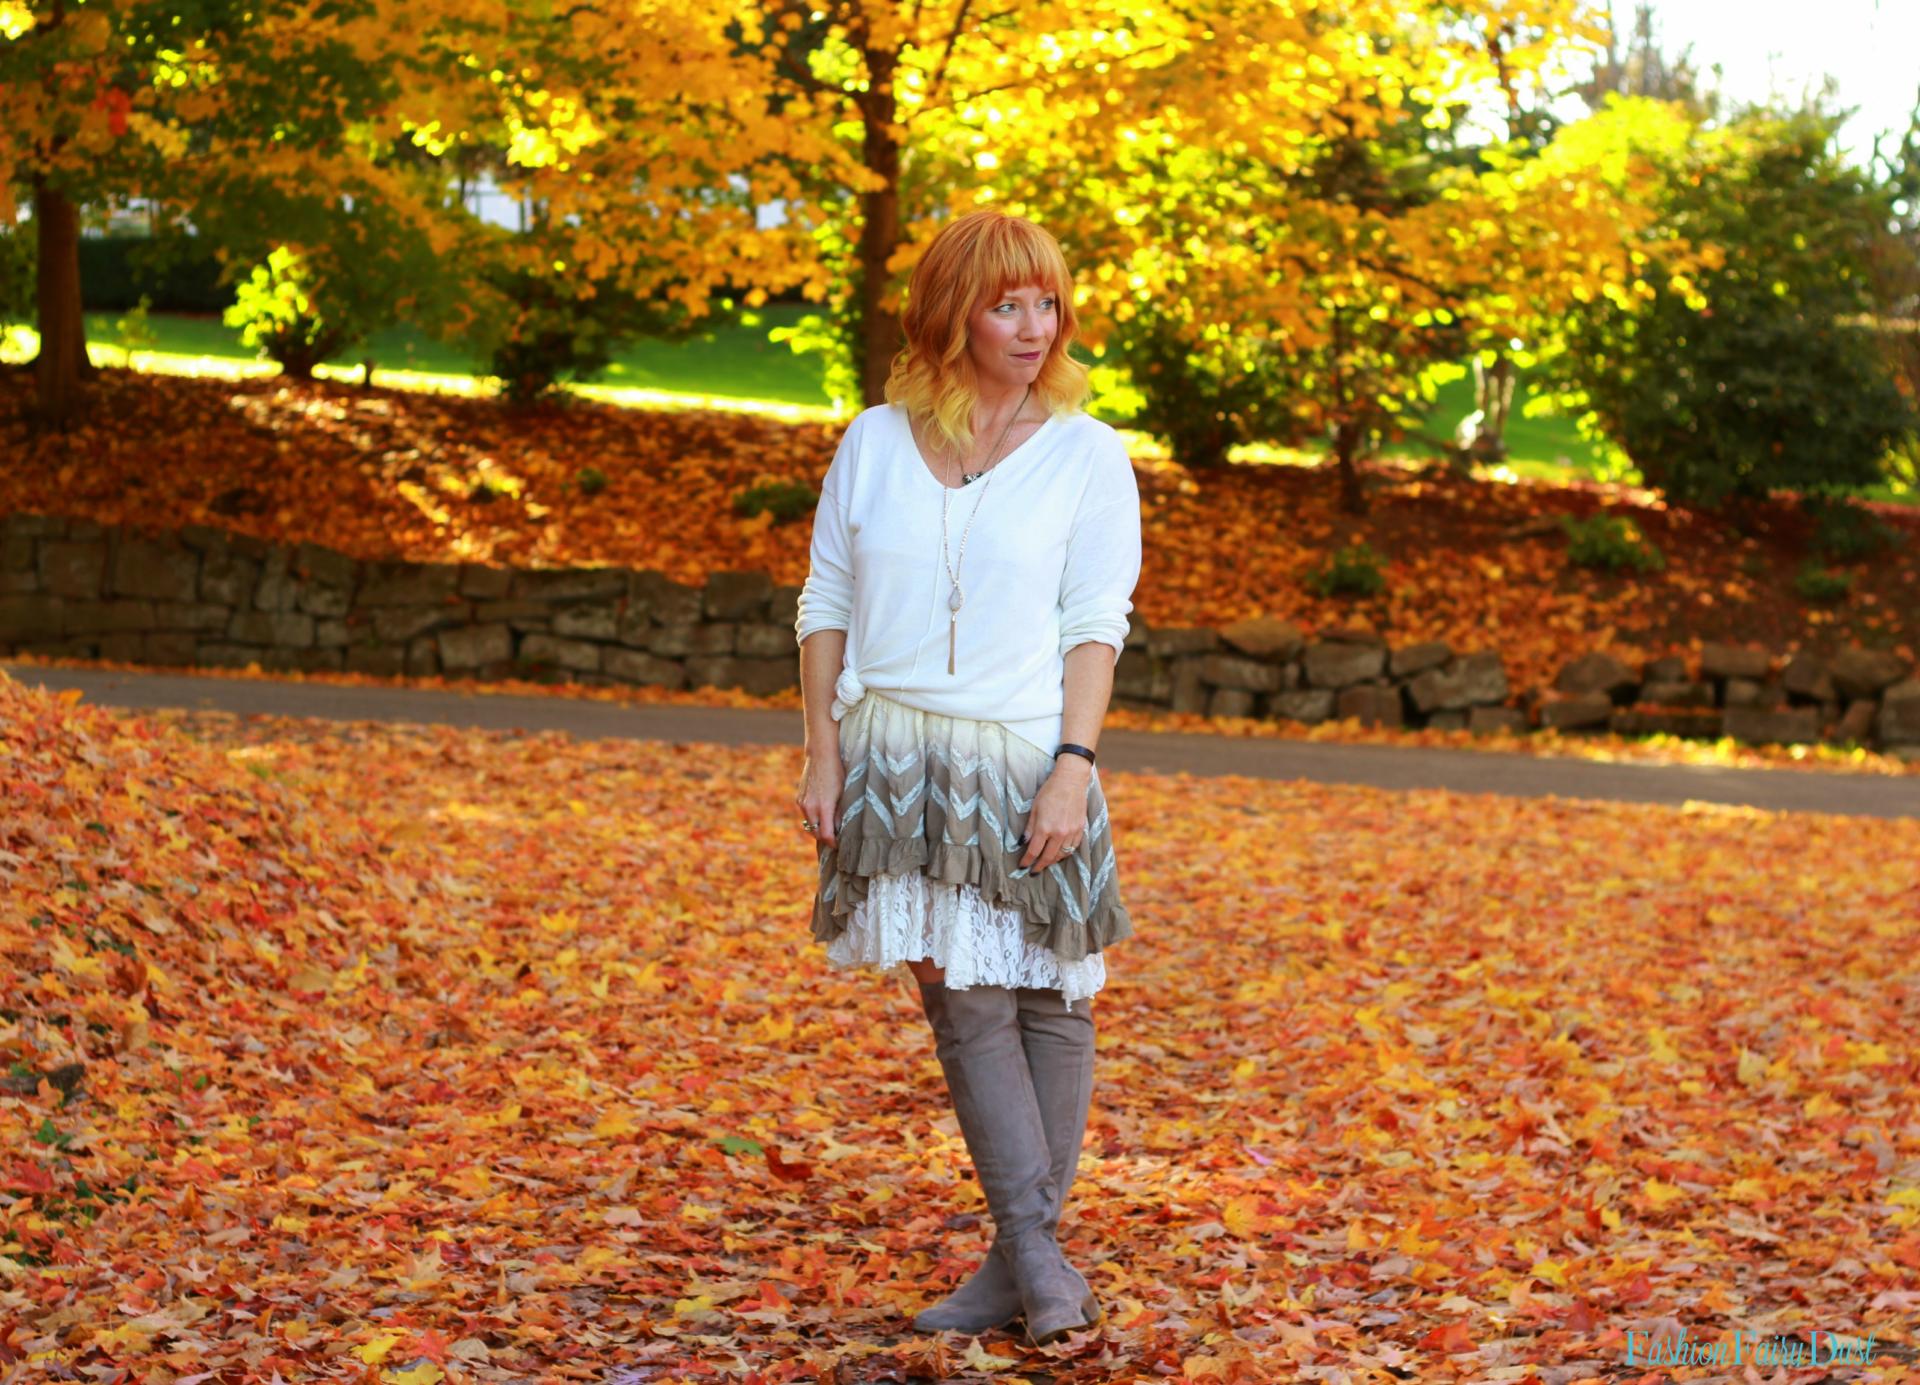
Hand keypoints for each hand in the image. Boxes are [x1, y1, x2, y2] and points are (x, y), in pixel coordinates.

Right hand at [795, 749, 843, 846]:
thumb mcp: (843, 793)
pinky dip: (813, 818)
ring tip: (829, 828)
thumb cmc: (836, 773)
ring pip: (810, 825)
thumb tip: (839, 829)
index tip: (838, 845)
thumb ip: (840, 813)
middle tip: (835, 839)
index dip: (832, 843)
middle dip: (825, 838)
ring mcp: (802, 804)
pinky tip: (822, 814)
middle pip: (816, 833)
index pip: (825, 835)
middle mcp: (810, 807)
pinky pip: (806, 815)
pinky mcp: (799, 799)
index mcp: (823, 807)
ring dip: (818, 828)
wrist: (821, 756)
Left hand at [1017, 758, 1090, 872]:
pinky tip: (1059, 854)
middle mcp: (1059, 833)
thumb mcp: (1034, 808)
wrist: (1071, 781)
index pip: (1034, 851)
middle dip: (1039, 866)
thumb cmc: (1050, 792)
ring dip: (1052, 861)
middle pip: (1048, 857)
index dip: (1027, 861)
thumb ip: (1029, 828)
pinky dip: (1065, 853)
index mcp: (1045, 827)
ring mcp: (1072, 832)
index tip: (1022, 866)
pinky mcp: (1080, 829)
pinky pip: (1072, 848)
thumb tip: (1022, 843)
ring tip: (1045, 863)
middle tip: (1033, 871)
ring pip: (1061, 855)